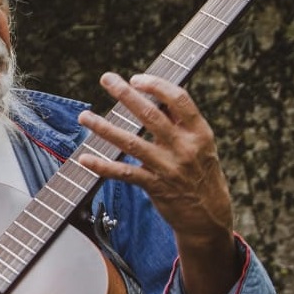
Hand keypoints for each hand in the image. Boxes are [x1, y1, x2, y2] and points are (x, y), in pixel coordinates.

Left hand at [76, 73, 237, 293]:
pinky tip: (84, 158)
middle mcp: (184, 147)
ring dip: (104, 128)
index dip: (156, 85)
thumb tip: (153, 96)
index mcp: (199, 132)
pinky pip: (124, 173)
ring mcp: (168, 167)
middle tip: (106, 78)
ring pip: (131, 142)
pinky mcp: (155, 186)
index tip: (136, 78)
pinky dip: (103, 166)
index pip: (179, 99)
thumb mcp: (201, 145)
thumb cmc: (201, 173)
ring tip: (84, 116)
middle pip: (151, 115)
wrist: (209, 216)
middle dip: (125, 94)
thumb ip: (179, 122)